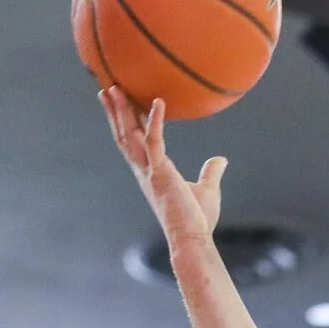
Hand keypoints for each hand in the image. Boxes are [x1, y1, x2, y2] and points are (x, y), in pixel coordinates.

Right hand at [101, 86, 225, 243]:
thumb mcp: (207, 190)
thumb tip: (221, 160)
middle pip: (124, 134)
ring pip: (130, 135)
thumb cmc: (197, 219)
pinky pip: (155, 142)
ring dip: (123, 111)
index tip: (118, 103)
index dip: (125, 122)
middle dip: (115, 111)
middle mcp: (144, 170)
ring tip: (115, 88)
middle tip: (107, 88)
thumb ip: (211, 173)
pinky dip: (156, 122)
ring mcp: (150, 171)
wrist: (192, 239)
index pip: (134, 142)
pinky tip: (158, 102)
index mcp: (151, 172)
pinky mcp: (160, 173)